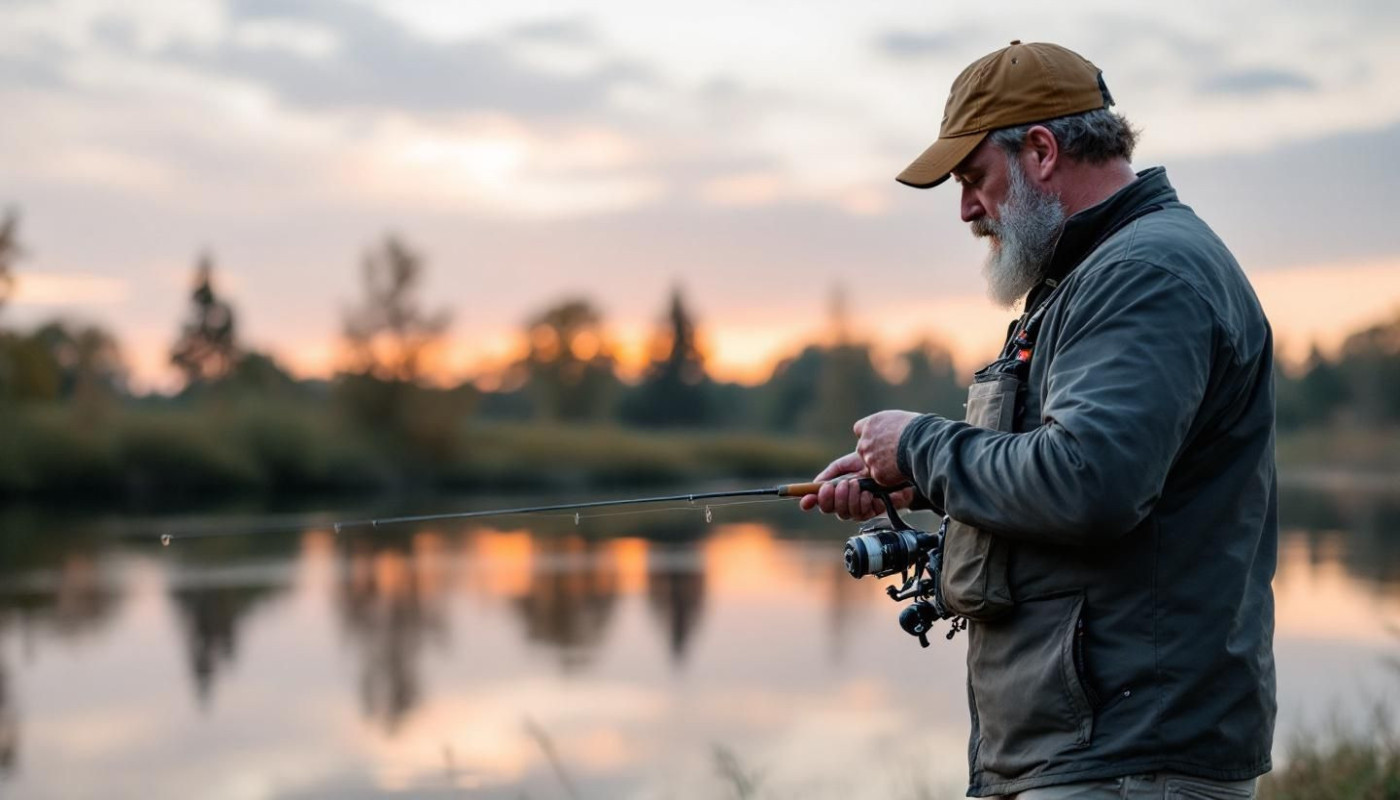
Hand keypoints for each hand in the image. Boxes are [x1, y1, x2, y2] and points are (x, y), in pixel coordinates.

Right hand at [798, 451, 913, 520]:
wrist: (895, 464)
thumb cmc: (872, 463)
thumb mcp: (847, 464)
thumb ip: (831, 473)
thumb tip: (814, 484)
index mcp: (840, 493)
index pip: (822, 502)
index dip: (812, 502)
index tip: (806, 502)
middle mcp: (849, 504)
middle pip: (833, 510)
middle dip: (835, 498)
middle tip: (843, 484)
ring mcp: (862, 509)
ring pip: (848, 514)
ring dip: (850, 499)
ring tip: (857, 484)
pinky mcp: (876, 511)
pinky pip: (864, 513)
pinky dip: (864, 502)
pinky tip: (868, 493)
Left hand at [854, 410, 919, 486]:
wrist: (922, 443)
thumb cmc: (916, 429)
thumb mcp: (897, 419)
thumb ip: (886, 427)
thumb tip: (887, 434)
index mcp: (870, 425)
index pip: (859, 430)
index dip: (869, 435)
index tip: (879, 439)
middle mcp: (865, 442)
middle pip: (863, 450)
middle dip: (874, 453)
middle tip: (892, 455)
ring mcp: (869, 459)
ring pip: (871, 465)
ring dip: (882, 466)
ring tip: (900, 462)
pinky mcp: (877, 474)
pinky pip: (881, 477)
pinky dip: (890, 477)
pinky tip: (902, 470)